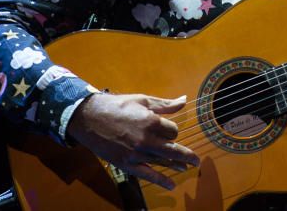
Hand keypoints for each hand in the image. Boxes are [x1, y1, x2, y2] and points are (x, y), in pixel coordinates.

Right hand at [66, 92, 199, 189]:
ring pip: (162, 162)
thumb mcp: (143, 100)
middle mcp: (146, 139)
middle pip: (173, 150)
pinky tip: (171, 185)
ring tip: (186, 168)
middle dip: (187, 156)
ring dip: (176, 166)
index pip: (173, 131)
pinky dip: (161, 180)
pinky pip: (148, 175)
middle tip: (196, 161)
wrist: (90, 118)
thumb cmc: (117, 106)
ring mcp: (137, 153)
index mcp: (151, 121)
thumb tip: (184, 100)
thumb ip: (165, 104)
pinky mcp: (127, 164)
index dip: (172, 130)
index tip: (166, 129)